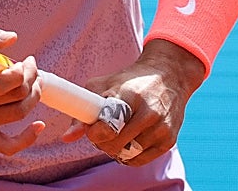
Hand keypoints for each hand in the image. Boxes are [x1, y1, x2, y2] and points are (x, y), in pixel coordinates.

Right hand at [0, 25, 45, 154]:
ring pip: (17, 114)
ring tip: (35, 84)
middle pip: (16, 96)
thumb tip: (13, 38)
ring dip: (34, 97)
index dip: (23, 71)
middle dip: (32, 79)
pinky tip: (39, 126)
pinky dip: (26, 138)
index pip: (4, 82)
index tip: (26, 61)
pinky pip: (7, 146)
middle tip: (32, 69)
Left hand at [59, 39, 204, 165]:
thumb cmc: (130, 81)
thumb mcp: (104, 84)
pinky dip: (128, 156)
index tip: (91, 130)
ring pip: (126, 155)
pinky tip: (128, 141)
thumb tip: (68, 136)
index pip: (109, 124)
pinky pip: (139, 161)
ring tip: (115, 135)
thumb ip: (84, 108)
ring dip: (115, 150)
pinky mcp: (168, 141)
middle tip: (101, 132)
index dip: (95, 132)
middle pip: (115, 144)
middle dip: (102, 142)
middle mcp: (149, 113)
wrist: (168, 76)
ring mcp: (161, 128)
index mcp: (130, 95)